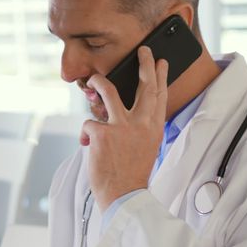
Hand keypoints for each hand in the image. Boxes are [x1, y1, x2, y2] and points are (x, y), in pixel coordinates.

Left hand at [80, 46, 168, 211]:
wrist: (125, 195)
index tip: (161, 62)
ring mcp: (122, 126)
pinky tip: (89, 147)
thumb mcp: (146, 148)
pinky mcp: (103, 133)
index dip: (161, 77)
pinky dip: (85, 135)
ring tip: (93, 79)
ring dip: (99, 83)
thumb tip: (124, 115)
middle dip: (144, 65)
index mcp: (154, 129)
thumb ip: (139, 129)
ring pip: (109, 92)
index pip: (160, 97)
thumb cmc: (132, 174)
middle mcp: (141, 124)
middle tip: (143, 50)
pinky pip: (89, 123)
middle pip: (145, 86)